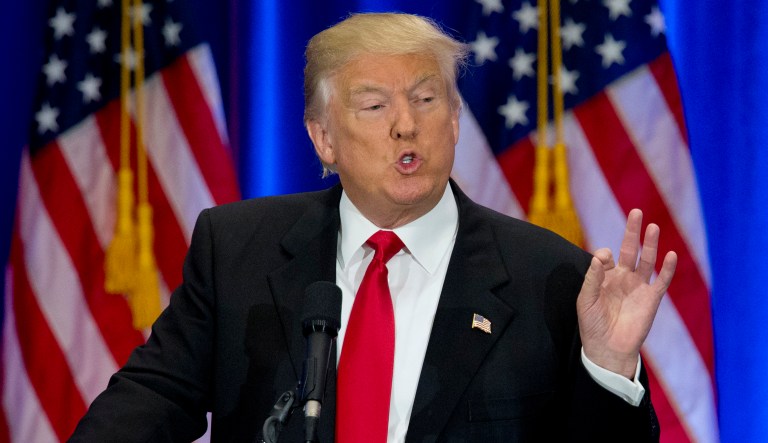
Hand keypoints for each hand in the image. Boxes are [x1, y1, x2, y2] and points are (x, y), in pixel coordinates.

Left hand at [576, 209, 677, 377]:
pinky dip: (667, 268)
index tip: (603, 259)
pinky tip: (670, 254)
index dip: (604, 254)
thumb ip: (593, 278)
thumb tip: (600, 256)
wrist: (607, 349)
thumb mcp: (586, 300)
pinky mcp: (651, 298)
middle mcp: (623, 278)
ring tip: (653, 226)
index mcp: (604, 277)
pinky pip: (661, 280)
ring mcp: (638, 287)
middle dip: (632, 232)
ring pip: (646, 260)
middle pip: (629, 249)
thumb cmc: (593, 324)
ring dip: (650, 244)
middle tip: (636, 212)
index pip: (606, 256)